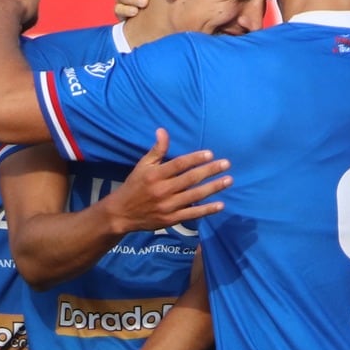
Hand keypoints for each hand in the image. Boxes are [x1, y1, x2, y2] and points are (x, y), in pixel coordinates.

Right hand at [102, 129, 230, 233]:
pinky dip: (207, 210)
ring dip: (213, 188)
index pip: (179, 165)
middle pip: (190, 179)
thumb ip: (156, 150)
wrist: (121, 214)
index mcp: (155, 175)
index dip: (195, 159)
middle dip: (210, 171)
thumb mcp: (142, 166)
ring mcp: (167, 207)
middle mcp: (162, 190)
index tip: (210, 154)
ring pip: (194, 196)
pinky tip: (220, 205)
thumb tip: (163, 130)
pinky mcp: (171, 220)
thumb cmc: (134, 186)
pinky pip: (192, 214)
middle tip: (226, 164)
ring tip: (228, 180)